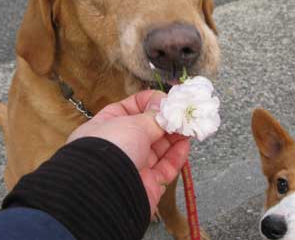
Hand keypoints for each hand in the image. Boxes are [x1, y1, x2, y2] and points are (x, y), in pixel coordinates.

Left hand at [67, 90, 189, 214]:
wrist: (106, 193)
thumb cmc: (111, 150)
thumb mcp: (132, 123)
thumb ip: (154, 116)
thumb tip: (167, 110)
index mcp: (107, 126)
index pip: (130, 107)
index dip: (150, 102)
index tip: (167, 101)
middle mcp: (119, 145)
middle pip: (148, 128)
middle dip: (167, 120)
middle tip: (183, 114)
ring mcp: (133, 165)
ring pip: (159, 148)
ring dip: (175, 136)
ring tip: (188, 127)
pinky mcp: (147, 183)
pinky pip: (166, 167)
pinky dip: (177, 156)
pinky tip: (185, 145)